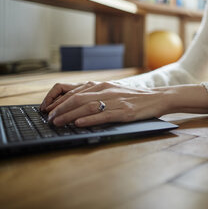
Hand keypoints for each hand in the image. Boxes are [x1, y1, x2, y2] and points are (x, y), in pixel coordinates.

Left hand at [41, 81, 165, 126]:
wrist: (157, 98)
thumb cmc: (134, 97)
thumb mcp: (113, 91)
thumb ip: (95, 95)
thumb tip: (73, 104)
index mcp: (102, 85)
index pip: (73, 90)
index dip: (56, 100)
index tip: (46, 109)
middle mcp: (106, 90)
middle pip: (76, 98)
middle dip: (59, 109)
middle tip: (49, 119)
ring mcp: (115, 101)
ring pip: (87, 106)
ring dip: (69, 115)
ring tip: (58, 123)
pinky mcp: (124, 112)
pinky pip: (103, 115)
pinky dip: (89, 120)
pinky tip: (79, 124)